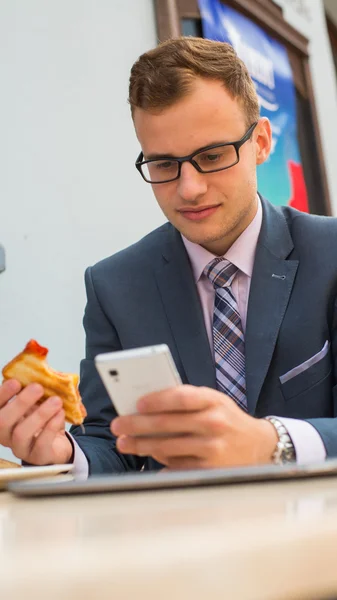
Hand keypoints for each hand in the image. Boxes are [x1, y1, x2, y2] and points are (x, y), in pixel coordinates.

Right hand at [0, 379, 72, 464]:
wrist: (57, 444)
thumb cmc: (42, 421)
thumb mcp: (37, 403)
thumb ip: (33, 391)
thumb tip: (39, 371)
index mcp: (3, 419)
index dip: (2, 395)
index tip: (15, 382)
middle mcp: (6, 435)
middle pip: (2, 422)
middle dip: (20, 403)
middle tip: (38, 388)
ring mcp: (20, 448)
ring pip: (21, 434)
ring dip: (39, 414)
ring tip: (56, 401)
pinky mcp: (38, 457)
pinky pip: (41, 444)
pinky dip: (51, 427)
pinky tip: (60, 414)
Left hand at [111, 385, 277, 469]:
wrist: (260, 445)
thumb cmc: (228, 419)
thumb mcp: (215, 402)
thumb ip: (188, 400)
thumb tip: (148, 405)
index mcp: (213, 400)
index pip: (180, 397)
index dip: (156, 400)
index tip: (136, 403)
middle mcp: (214, 423)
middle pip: (168, 424)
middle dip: (137, 425)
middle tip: (119, 425)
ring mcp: (213, 448)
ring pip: (168, 447)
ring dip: (142, 445)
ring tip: (125, 443)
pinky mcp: (211, 470)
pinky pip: (178, 466)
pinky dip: (160, 463)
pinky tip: (148, 458)